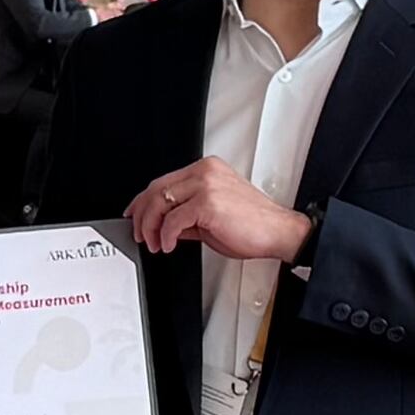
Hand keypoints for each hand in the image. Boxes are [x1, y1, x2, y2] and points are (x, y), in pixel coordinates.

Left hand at [121, 159, 313, 264]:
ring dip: (151, 228)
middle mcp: (205, 172)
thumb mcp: (212, 217)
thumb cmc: (254, 225)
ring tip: (156, 243)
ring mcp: (207, 185)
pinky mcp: (208, 203)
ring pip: (161, 202)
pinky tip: (170, 245)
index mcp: (207, 170)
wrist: (278, 232)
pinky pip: (173, 219)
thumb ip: (188, 216)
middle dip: (142, 215)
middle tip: (140, 234)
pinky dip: (166, 235)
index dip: (143, 200)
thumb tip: (165, 226)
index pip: (164, 181)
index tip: (135, 215)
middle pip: (157, 189)